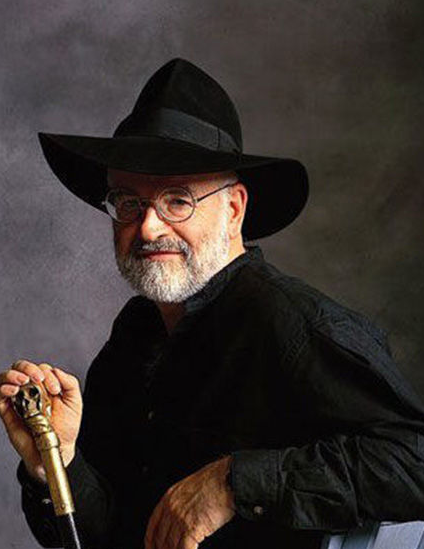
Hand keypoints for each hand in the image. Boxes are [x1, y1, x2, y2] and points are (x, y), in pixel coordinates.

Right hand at [0, 359, 82, 481]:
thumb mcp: (74, 402)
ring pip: (6, 377)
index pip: (41, 368)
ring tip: (23, 381)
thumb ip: (70, 383)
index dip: (47, 374)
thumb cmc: (66, 427)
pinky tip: (13, 391)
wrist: (56, 450)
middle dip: (28, 368)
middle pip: (21, 367)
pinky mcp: (7, 411)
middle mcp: (30, 389)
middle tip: (37, 378)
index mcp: (46, 384)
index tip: (55, 389)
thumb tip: (55, 370)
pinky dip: (3, 389)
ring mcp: (17, 399)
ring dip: (13, 375)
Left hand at [144, 455, 234, 548]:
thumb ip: (183, 501)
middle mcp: (171, 508)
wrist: (226, 479)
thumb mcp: (191, 486)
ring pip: (171, 546)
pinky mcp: (192, 528)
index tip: (151, 548)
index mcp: (169, 497)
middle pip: (161, 538)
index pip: (153, 525)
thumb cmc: (215, 480)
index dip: (151, 541)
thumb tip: (184, 515)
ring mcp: (180, 519)